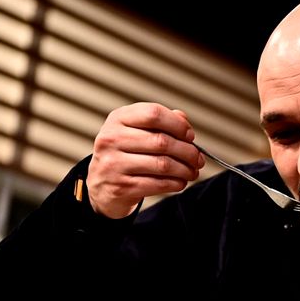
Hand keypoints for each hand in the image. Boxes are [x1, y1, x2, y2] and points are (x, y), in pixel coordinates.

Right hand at [85, 102, 206, 217]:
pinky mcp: (122, 186)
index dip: (177, 124)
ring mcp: (114, 164)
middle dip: (187, 151)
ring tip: (193, 171)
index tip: (190, 136)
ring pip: (162, 164)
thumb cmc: (125, 154)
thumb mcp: (135, 131)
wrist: (101, 184)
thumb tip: (184, 120)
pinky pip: (158, 184)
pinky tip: (181, 182)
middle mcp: (112, 139)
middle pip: (161, 141)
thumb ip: (159, 122)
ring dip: (185, 169)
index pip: (153, 114)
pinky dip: (175, 184)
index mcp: (118, 119)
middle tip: (198, 159)